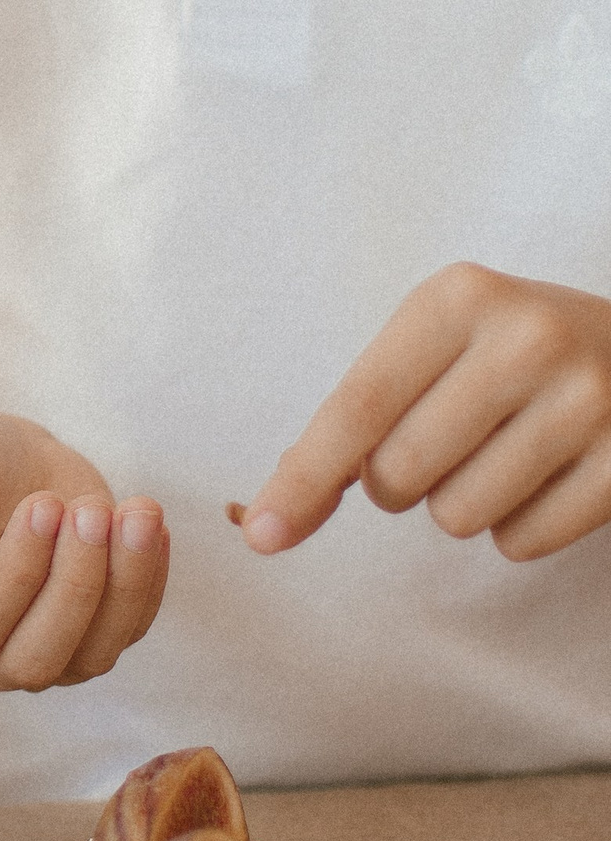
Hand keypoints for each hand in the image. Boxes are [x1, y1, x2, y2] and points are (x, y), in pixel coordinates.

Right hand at [0, 404, 168, 694]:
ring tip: (136, 513)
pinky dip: (146, 585)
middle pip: (34, 660)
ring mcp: (30, 661)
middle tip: (91, 511)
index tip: (44, 504)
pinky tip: (150, 529)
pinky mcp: (84, 642)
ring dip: (123, 586)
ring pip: (89, 657)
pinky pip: (126, 634)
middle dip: (75, 585)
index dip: (19, 573)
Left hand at [242, 263, 610, 560]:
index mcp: (456, 298)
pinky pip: (523, 542)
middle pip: (400, 471)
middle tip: (440, 443)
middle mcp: (526, 340)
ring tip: (498, 452)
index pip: (357, 405)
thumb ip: (359, 411)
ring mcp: (587, 401)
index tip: (261, 533)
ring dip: (459, 504)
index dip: (304, 477)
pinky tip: (543, 477)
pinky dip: (515, 528)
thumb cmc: (506, 351)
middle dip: (396, 482)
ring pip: (459, 515)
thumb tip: (274, 512)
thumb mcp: (436, 341)